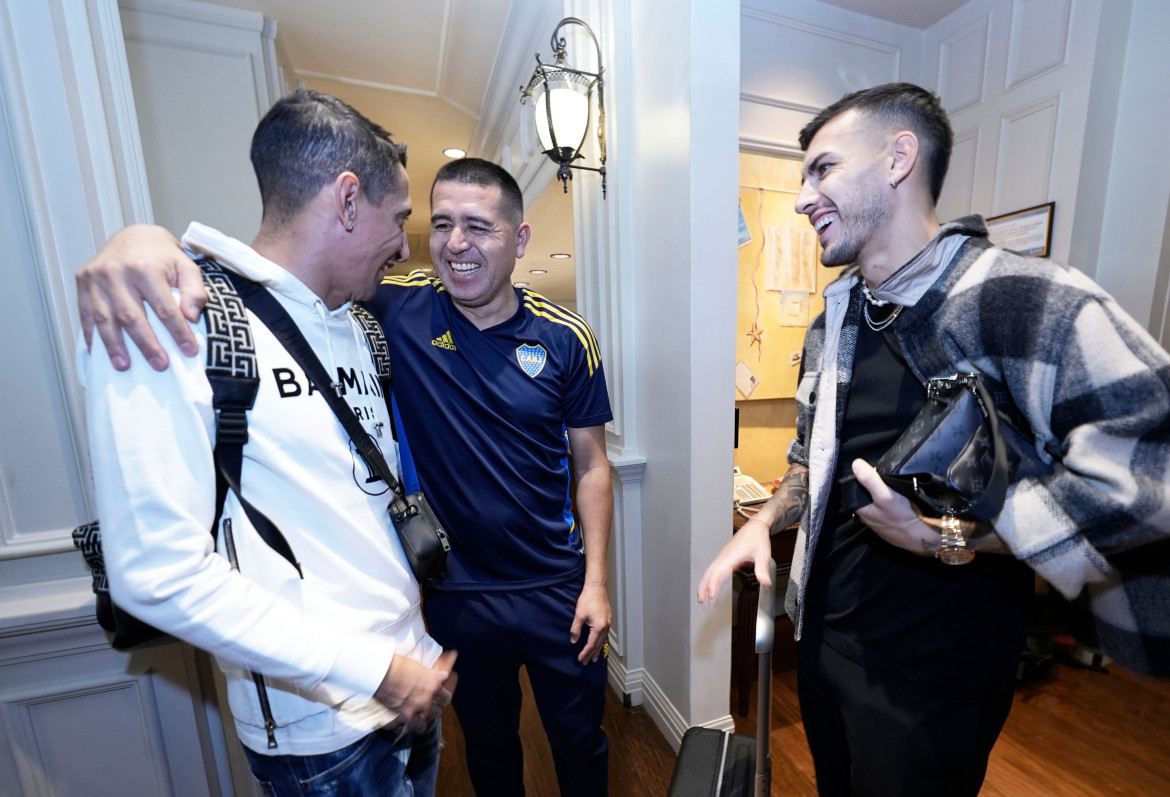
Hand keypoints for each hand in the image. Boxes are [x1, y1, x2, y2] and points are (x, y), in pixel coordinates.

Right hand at [76, 224, 206, 370]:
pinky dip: (92, 335)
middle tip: (160, 365)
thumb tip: (192, 317)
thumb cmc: (162, 256)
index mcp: (145, 268)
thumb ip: (194, 290)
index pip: (164, 308)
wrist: (133, 235)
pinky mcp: (82, 283)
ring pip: (105, 318)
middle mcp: (116, 272)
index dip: (178, 332)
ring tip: (124, 366)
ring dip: (114, 346)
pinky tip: (100, 352)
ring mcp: (95, 278)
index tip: (189, 351)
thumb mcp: (186, 266)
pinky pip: (85, 313)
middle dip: (147, 345)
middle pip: (132, 317)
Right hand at [375, 650, 456, 732]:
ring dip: (420, 721)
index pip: (446, 698)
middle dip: (433, 710)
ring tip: (416, 717)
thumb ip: (432, 675)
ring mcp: (409, 714)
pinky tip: (400, 722)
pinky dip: (401, 726)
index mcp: (431, 688)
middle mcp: (423, 703)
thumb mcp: (419, 666)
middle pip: (436, 713)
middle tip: (428, 705)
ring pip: (421, 726)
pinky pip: (402, 730)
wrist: (376, 672)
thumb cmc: (396, 665)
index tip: (441, 697)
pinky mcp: (395, 720)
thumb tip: (444, 675)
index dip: (443, 697)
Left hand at [571, 583, 611, 663]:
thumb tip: (574, 641)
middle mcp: (605, 627)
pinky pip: (605, 634)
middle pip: (598, 644)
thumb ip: (576, 629)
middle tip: (586, 663)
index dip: (585, 652)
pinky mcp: (608, 619)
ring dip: (598, 649)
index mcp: (598, 627)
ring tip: (594, 658)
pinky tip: (599, 643)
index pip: (591, 644)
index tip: (580, 659)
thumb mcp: (579, 615)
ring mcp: (608, 623)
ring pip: (603, 640)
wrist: (596, 587)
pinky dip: (601, 641)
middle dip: (592, 654)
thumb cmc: (587, 599)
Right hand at [697, 516, 772, 603]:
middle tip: (701, 600)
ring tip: (703, 596)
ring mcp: (723, 555)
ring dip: (704, 583)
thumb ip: (762, 570)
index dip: (713, 584)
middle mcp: (724, 555)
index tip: (712, 595)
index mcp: (732, 555)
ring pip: (709, 570)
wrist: (755, 527)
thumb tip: (764, 582)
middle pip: (708, 572)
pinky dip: (709, 577)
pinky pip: (713, 568)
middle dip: (702, 586)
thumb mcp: (763, 555)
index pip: (717, 572)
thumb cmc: (757, 538)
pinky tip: (711, 585)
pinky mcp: (725, 556)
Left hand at [850, 459, 938, 554]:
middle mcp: (866, 515)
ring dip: (881, 491)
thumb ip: (870, 480)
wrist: (920, 535)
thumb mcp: (885, 495)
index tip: (872, 469)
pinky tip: (897, 495)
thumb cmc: (901, 517)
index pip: (853, 488)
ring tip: (890, 483)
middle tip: (883, 475)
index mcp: (860, 509)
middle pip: (864, 493)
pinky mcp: (889, 520)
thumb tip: (856, 464)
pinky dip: (889, 499)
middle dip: (871, 484)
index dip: (861, 476)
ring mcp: (878, 518)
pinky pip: (885, 505)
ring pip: (875, 499)